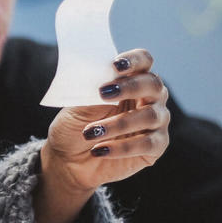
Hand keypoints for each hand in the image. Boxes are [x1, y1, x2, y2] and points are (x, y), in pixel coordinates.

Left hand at [36, 49, 170, 222]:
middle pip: (156, 86)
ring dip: (121, 124)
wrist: (66, 163)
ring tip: (92, 134)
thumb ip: (92, 92)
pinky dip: (125, 147)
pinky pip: (150, 145)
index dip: (136, 59)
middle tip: (105, 94)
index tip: (115, 65)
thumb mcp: (74, 108)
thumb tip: (103, 76)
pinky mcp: (153, 150)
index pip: (145, 60)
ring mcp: (154, 124)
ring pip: (154, 117)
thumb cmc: (69, 128)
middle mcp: (147, 100)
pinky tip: (101, 150)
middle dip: (132, 89)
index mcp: (127, 81)